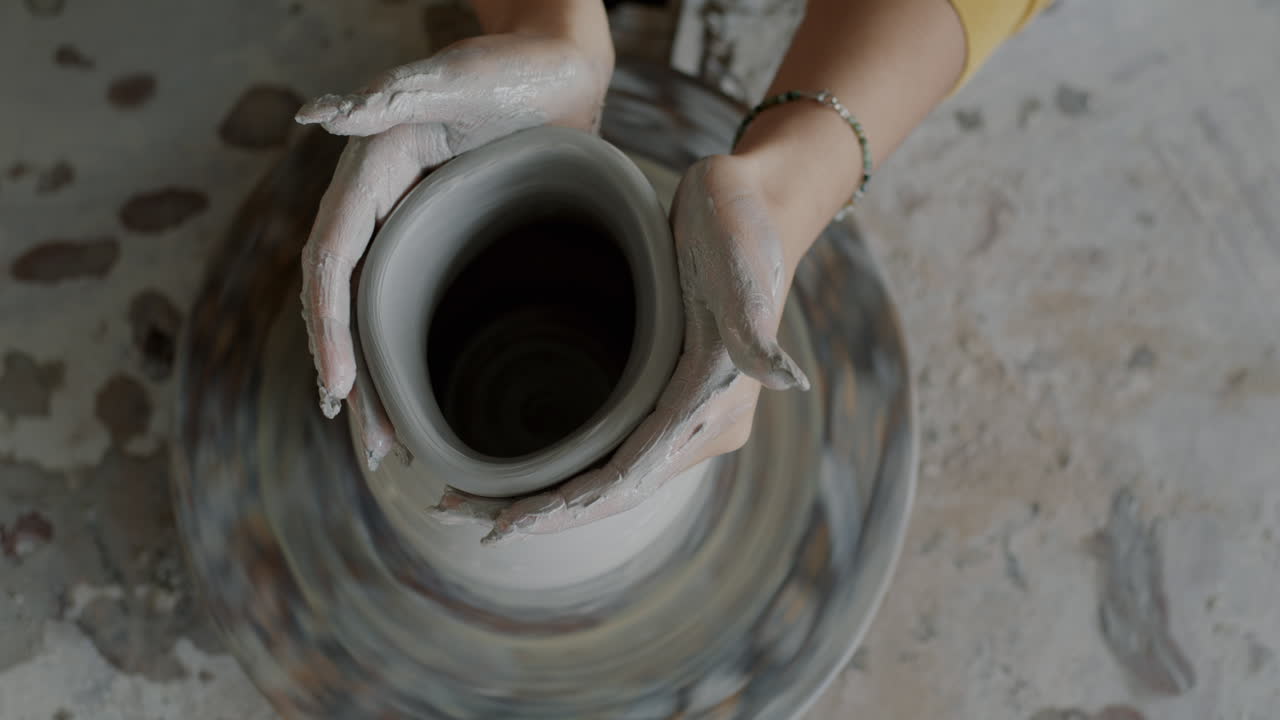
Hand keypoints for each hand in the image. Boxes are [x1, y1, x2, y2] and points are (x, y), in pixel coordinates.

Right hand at [296, 32, 610, 468]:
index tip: (337, 389)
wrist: (566, 67)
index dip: (328, 329)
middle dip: (349, 375)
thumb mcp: (460, 77)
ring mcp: (415, 226)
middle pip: (347, 302)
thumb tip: (315, 115)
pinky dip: (414, 353)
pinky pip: (419, 304)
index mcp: (372, 171)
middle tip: (369, 446)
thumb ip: (391, 96)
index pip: (331, 261)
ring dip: (377, 378)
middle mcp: (383, 203)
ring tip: (386, 445)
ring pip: (379, 313)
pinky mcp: (448, 239)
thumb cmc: (521, 65)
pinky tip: (424, 396)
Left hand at [437, 154, 810, 542]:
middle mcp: (702, 427)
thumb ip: (754, 329)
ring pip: (609, 475)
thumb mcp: (742, 269)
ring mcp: (685, 415)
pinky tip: (523, 463)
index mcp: (713, 408)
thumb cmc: (743, 226)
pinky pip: (614, 447)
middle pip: (612, 490)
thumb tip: (787, 378)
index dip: (566, 506)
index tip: (506, 524)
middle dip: (540, 510)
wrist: (759, 200)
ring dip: (545, 494)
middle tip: (462, 513)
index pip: (628, 479)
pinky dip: (566, 465)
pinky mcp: (669, 394)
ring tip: (472, 499)